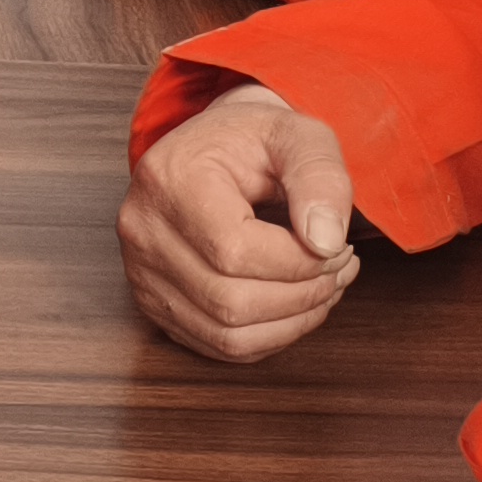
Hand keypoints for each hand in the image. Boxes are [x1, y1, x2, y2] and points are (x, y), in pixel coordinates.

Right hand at [119, 84, 363, 361]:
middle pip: (230, 301)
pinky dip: (268, 336)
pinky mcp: (152, 301)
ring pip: (226, 334)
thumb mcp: (297, 136)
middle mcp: (142, 230)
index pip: (236, 251)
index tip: (341, 248)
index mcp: (169, 180)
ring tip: (324, 288)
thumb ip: (320, 180)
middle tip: (341, 270)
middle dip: (304, 297)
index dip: (302, 264)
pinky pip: (217, 345)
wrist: (213, 148)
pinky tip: (294, 305)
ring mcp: (140, 271)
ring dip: (291, 323)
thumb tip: (326, 244)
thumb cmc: (254, 141)